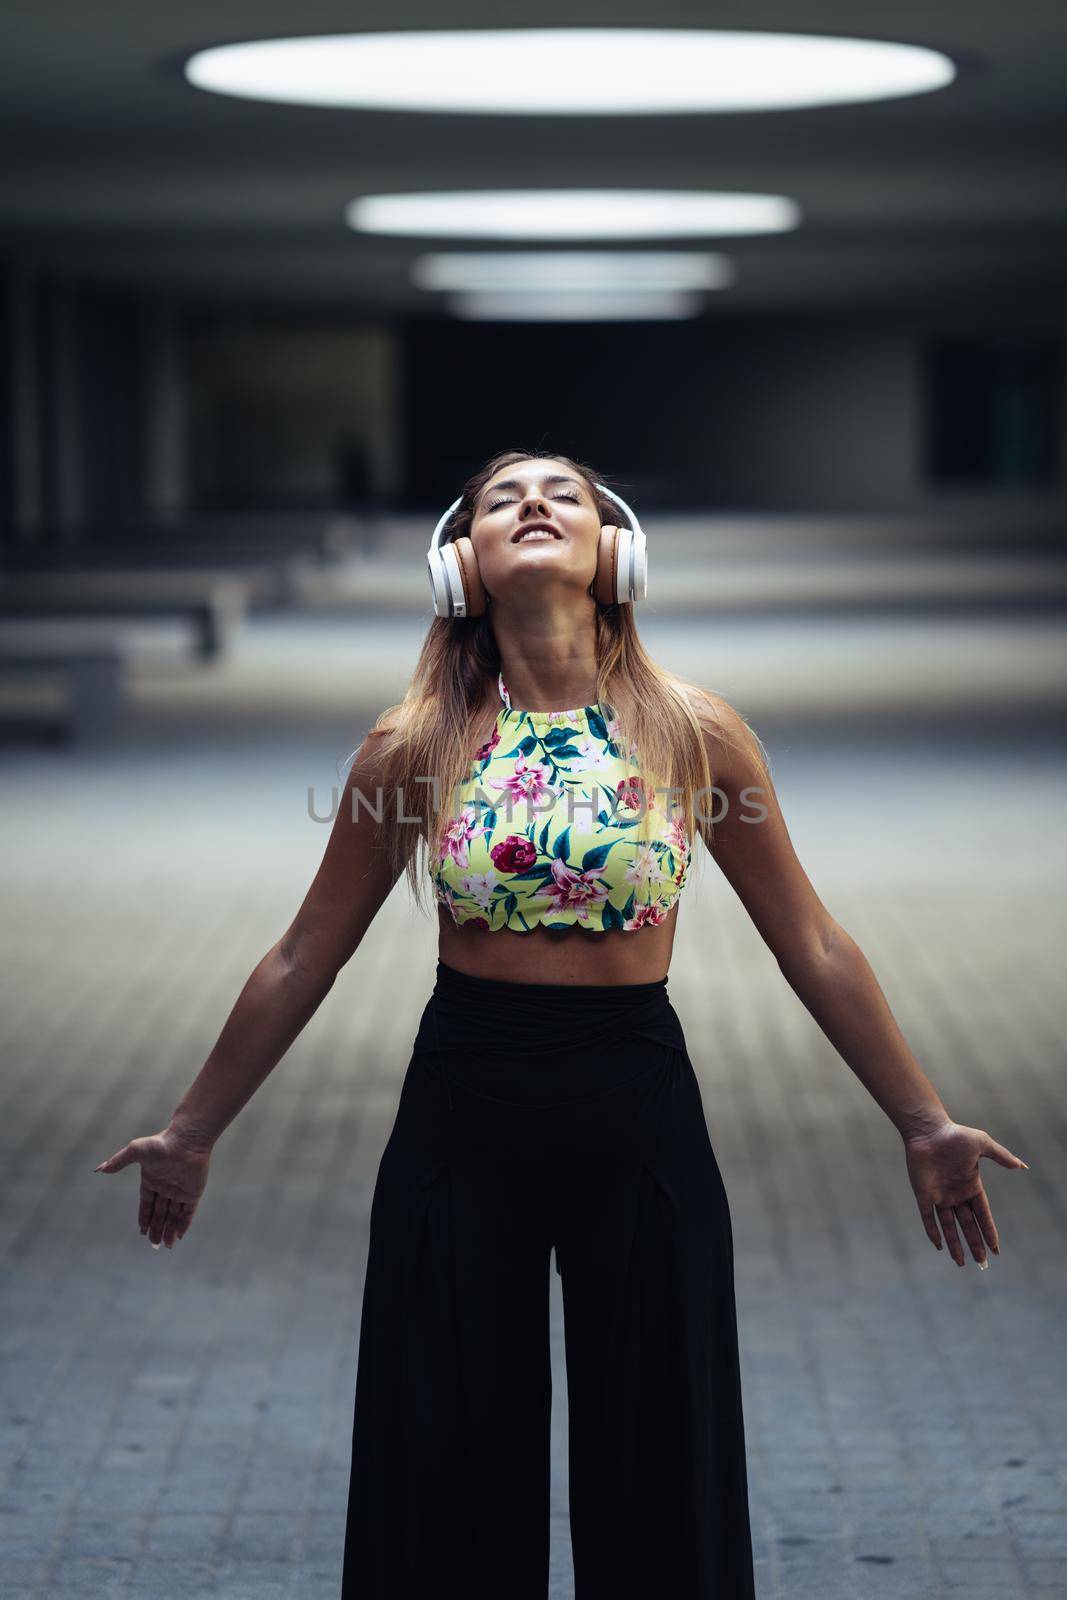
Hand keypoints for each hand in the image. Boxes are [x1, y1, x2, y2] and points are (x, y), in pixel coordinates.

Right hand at [94, 1125, 212, 1248]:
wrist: (187, 1140)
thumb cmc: (161, 1143)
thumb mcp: (136, 1151)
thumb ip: (118, 1161)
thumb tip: (99, 1169)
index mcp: (152, 1180)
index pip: (147, 1204)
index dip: (145, 1217)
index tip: (142, 1231)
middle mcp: (166, 1187)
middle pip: (160, 1213)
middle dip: (156, 1228)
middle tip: (153, 1245)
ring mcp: (180, 1191)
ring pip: (173, 1215)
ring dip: (168, 1230)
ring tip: (164, 1245)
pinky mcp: (193, 1193)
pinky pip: (188, 1212)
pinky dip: (183, 1224)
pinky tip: (179, 1235)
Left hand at [904, 1121, 1027, 1267]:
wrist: (927, 1130)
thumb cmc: (954, 1135)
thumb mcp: (982, 1144)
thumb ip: (1001, 1156)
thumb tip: (1022, 1166)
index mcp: (971, 1185)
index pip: (983, 1214)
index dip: (989, 1231)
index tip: (996, 1248)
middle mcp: (956, 1194)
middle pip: (968, 1225)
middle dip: (975, 1243)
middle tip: (983, 1264)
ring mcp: (939, 1195)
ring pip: (949, 1226)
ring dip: (955, 1244)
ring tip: (962, 1263)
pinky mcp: (924, 1194)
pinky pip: (928, 1218)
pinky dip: (933, 1232)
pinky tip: (939, 1246)